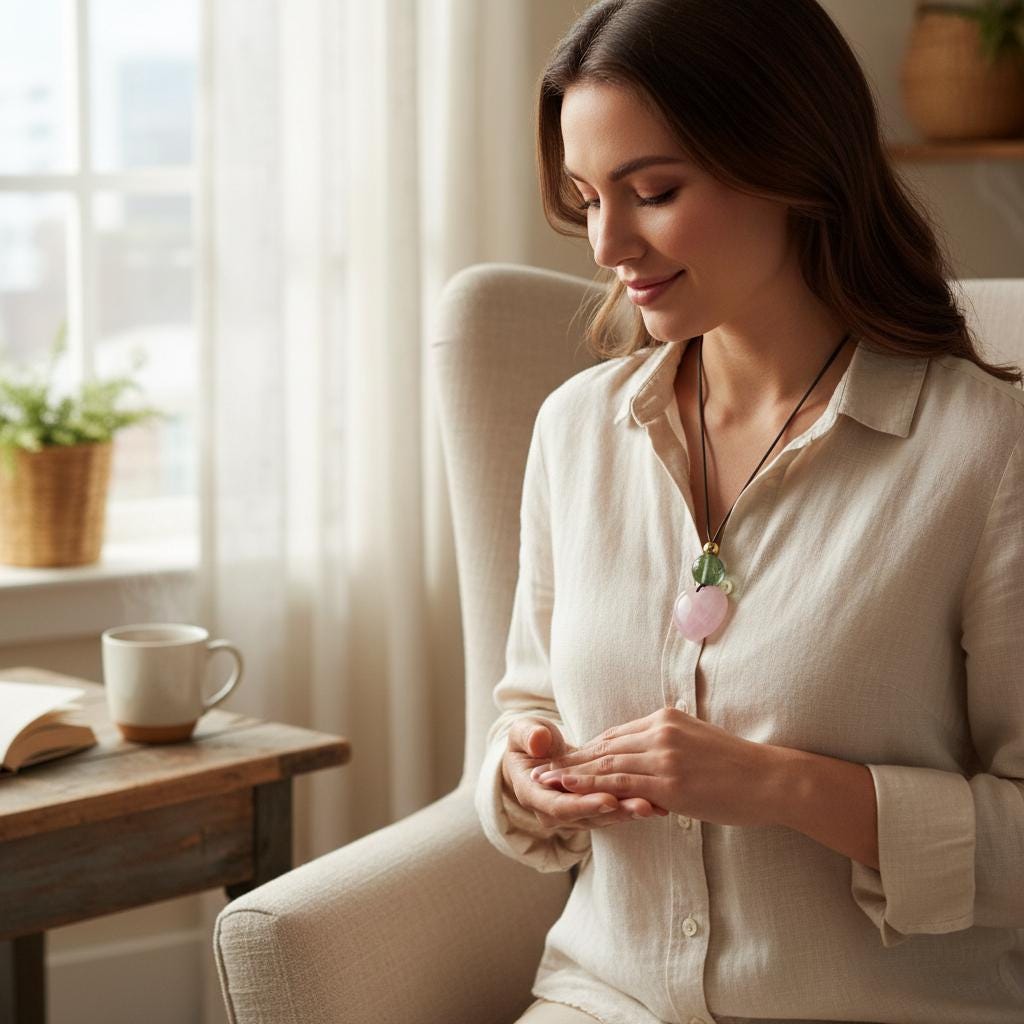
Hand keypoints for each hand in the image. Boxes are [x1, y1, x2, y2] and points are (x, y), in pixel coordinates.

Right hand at [502, 717, 670, 831]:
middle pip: (589, 816)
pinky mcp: (593, 807)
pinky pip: (615, 808)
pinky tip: (661, 803)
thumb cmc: (528, 739)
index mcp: (533, 794)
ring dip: (632, 810)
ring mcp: (576, 812)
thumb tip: (539, 742)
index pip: (560, 806)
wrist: (535, 753)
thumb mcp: (522, 733)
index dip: (584, 804)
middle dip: (618, 811)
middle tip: (645, 806)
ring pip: (606, 816)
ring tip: (658, 805)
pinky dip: (636, 803)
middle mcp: (555, 811)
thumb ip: (528, 736)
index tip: (608, 798)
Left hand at [530, 706, 779, 828]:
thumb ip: (669, 747)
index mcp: (666, 718)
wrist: (769, 779)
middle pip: (604, 746)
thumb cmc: (738, 768)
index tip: (562, 758)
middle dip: (569, 760)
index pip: (616, 735)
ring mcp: (663, 756)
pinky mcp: (668, 782)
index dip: (586, 749)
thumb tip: (647, 765)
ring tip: (545, 782)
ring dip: (571, 775)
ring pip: (606, 764)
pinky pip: (622, 785)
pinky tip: (572, 793)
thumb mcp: (698, 743)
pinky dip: (592, 789)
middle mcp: (660, 731)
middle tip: (539, 769)